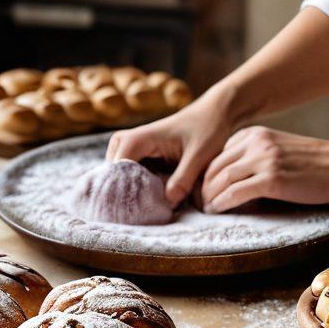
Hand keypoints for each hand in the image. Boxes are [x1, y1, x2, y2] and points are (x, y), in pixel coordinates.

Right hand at [107, 92, 235, 205]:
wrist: (214, 113)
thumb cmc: (207, 129)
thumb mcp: (199, 156)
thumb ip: (183, 180)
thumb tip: (167, 204)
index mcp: (137, 140)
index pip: (116, 172)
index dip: (125, 193)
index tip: (141, 212)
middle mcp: (126, 142)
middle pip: (114, 178)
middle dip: (128, 196)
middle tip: (146, 214)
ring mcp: (130, 149)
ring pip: (121, 179)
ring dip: (134, 194)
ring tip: (151, 208)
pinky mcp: (139, 156)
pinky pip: (132, 177)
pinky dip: (141, 189)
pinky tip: (155, 200)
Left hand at [200, 126, 328, 211]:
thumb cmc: (315, 164)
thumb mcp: (279, 150)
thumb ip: (256, 156)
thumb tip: (231, 177)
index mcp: (255, 134)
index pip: (217, 154)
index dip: (205, 174)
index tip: (200, 189)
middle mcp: (256, 143)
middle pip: (214, 167)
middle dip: (202, 187)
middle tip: (197, 202)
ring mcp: (263, 160)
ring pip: (220, 180)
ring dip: (208, 198)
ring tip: (205, 210)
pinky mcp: (271, 179)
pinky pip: (234, 193)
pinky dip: (221, 204)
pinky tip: (217, 211)